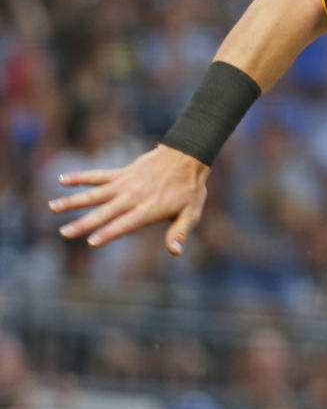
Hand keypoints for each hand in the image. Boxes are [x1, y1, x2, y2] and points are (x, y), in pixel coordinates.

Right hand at [48, 144, 210, 254]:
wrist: (187, 156)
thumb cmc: (190, 188)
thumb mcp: (191, 212)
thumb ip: (179, 231)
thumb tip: (175, 252)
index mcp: (148, 209)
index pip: (125, 224)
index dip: (109, 232)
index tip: (91, 241)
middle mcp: (133, 196)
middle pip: (105, 212)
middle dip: (84, 223)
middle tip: (64, 232)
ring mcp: (125, 183)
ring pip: (95, 193)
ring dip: (73, 201)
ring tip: (53, 208)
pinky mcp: (122, 173)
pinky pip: (98, 175)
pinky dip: (80, 177)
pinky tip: (62, 180)